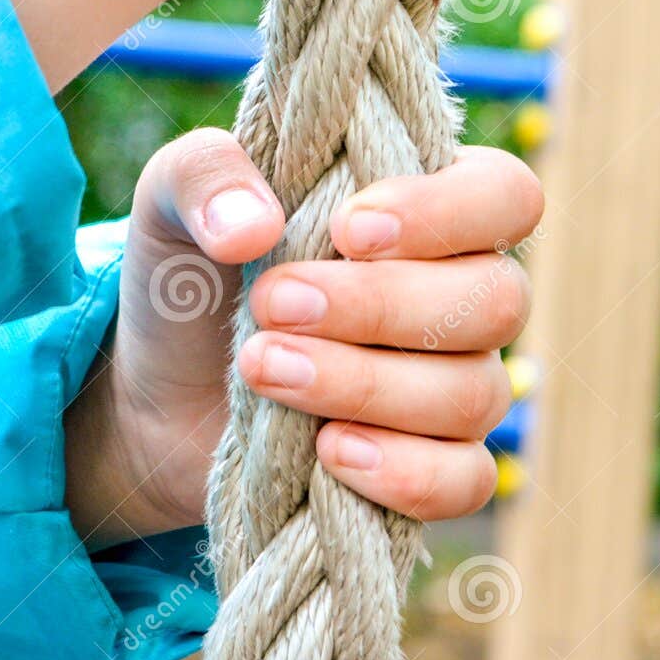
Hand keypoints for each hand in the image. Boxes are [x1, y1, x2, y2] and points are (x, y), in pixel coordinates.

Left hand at [64, 129, 541, 548]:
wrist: (155, 394)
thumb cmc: (192, 278)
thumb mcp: (172, 205)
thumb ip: (203, 178)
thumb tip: (252, 225)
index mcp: (429, 211)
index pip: (504, 196)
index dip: (445, 213)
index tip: (347, 231)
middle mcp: (463, 297)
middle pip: (496, 301)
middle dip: (380, 305)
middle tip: (273, 303)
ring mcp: (457, 387)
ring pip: (475, 392)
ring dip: (366, 383)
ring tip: (265, 368)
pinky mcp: (432, 468)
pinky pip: (466, 481)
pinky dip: (404, 472)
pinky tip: (329, 452)